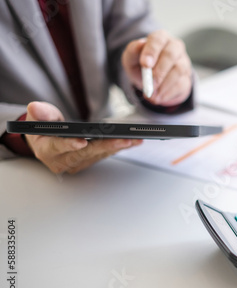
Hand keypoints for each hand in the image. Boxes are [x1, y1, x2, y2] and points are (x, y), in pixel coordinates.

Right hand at [25, 102, 142, 173]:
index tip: (81, 141)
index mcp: (46, 151)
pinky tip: (133, 141)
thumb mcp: (38, 117)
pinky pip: (104, 154)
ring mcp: (77, 163)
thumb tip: (35, 107)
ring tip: (134, 139)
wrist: (46, 140)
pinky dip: (119, 147)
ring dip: (117, 147)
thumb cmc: (43, 128)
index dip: (69, 144)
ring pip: (98, 155)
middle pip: (85, 153)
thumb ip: (40, 113)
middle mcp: (62, 161)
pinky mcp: (88, 162)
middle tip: (122, 140)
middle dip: (105, 146)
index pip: (58, 147)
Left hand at [122, 30, 192, 106]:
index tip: (145, 64)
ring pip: (178, 71)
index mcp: (160, 38)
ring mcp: (184, 62)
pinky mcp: (187, 77)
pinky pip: (181, 84)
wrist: (150, 79)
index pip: (158, 40)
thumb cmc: (141, 65)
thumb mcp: (131, 58)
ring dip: (164, 85)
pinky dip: (168, 93)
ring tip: (152, 95)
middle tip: (150, 84)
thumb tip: (140, 44)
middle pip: (171, 55)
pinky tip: (158, 97)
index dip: (152, 52)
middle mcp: (175, 47)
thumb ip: (133, 51)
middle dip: (160, 71)